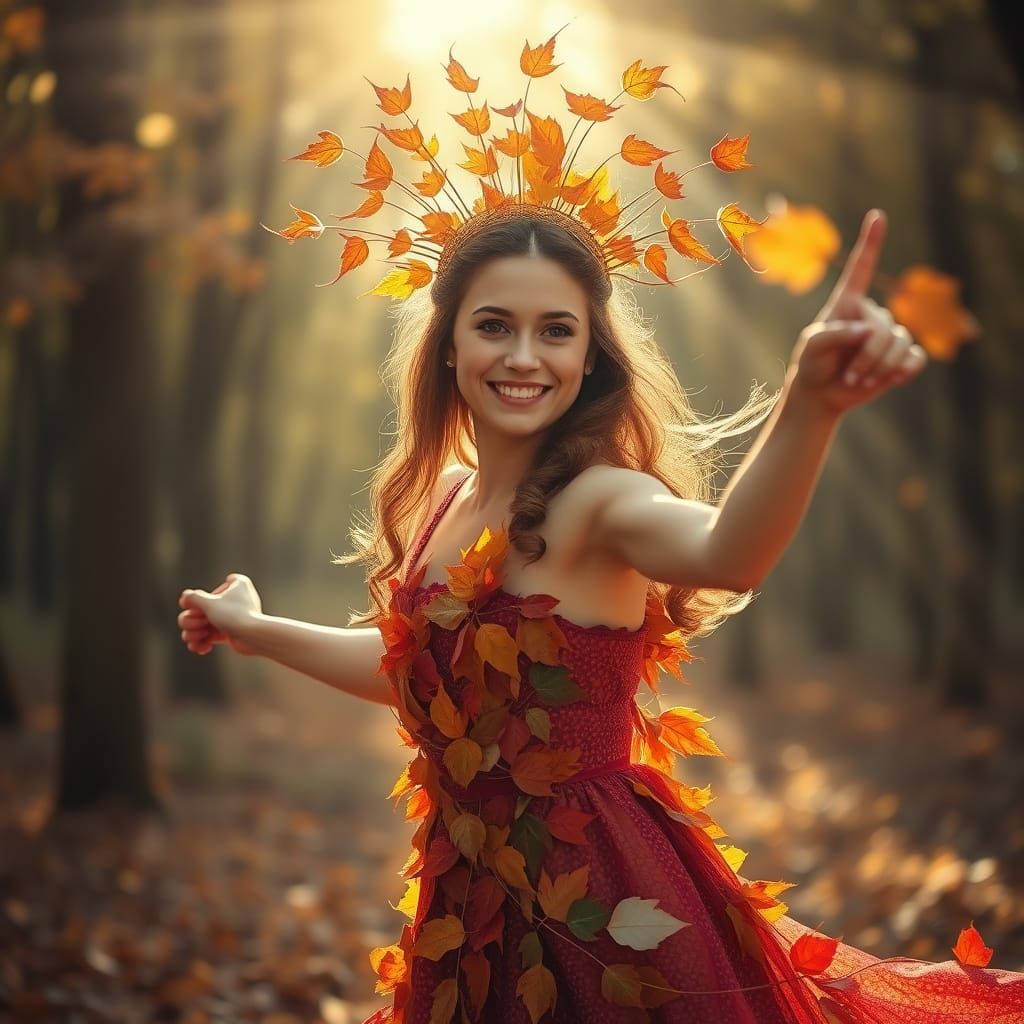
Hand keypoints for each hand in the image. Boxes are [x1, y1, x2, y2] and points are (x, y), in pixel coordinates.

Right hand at [177, 573, 262, 655]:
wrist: (253, 637)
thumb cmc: (234, 615)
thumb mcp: (209, 603)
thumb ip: (194, 598)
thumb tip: (185, 597)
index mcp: (238, 585)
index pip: (220, 583)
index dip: (206, 596)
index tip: (203, 604)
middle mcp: (236, 599)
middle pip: (200, 608)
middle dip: (193, 619)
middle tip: (200, 624)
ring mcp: (231, 617)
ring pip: (201, 623)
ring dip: (194, 633)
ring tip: (198, 638)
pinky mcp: (229, 633)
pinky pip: (209, 636)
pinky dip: (202, 642)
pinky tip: (202, 648)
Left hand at [787, 209, 927, 415]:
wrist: (821, 394)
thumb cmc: (812, 364)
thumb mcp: (813, 347)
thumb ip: (835, 334)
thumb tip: (868, 331)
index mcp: (847, 303)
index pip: (861, 268)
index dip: (870, 242)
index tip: (877, 216)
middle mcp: (871, 314)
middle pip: (885, 327)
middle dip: (869, 355)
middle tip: (849, 375)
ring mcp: (888, 334)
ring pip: (900, 344)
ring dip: (879, 367)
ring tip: (859, 380)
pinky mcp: (901, 356)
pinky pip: (915, 359)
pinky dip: (901, 372)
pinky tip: (889, 380)